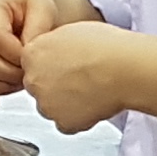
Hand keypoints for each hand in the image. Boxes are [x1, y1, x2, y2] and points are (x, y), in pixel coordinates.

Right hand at [0, 0, 91, 102]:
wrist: (39, 11)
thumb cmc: (39, 6)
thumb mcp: (45, 7)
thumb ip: (36, 29)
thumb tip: (27, 55)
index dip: (19, 55)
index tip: (36, 57)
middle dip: (13, 73)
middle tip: (32, 71)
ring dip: (2, 86)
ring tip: (23, 79)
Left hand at [16, 18, 137, 132]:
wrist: (125, 69)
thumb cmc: (106, 47)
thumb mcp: (71, 31)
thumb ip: (53, 45)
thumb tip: (55, 52)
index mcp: (32, 54)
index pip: (31, 63)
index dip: (51, 65)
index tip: (65, 66)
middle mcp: (34, 80)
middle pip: (38, 86)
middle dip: (54, 85)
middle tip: (79, 79)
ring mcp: (47, 104)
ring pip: (50, 107)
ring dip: (64, 103)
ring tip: (89, 91)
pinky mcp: (63, 123)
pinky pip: (66, 124)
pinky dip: (78, 118)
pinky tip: (93, 104)